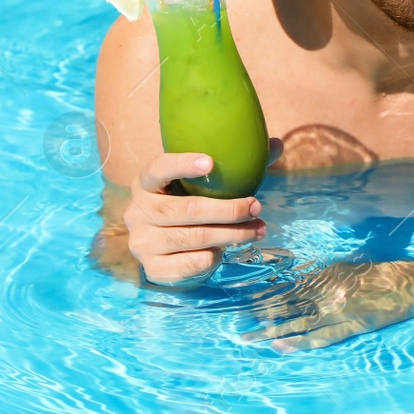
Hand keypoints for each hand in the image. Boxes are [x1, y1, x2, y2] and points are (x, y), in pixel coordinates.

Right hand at [123, 137, 281, 285]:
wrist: (167, 250)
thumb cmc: (191, 205)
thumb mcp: (205, 185)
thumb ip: (238, 164)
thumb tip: (277, 145)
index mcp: (146, 183)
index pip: (158, 169)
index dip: (182, 164)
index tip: (211, 162)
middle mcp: (137, 212)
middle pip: (185, 210)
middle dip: (227, 210)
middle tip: (256, 207)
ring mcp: (141, 242)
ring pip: (193, 238)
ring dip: (231, 234)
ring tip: (258, 230)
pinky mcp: (152, 268)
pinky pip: (191, 262)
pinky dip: (214, 256)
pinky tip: (224, 250)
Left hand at [243, 260, 413, 351]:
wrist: (410, 282)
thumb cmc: (381, 273)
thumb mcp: (349, 269)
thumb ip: (324, 278)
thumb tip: (299, 285)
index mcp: (326, 276)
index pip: (289, 288)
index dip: (266, 297)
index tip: (244, 304)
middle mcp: (327, 292)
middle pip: (288, 305)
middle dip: (261, 315)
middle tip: (237, 325)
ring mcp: (338, 310)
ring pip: (298, 322)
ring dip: (272, 331)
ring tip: (250, 339)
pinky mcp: (351, 325)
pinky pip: (322, 336)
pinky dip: (301, 341)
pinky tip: (282, 346)